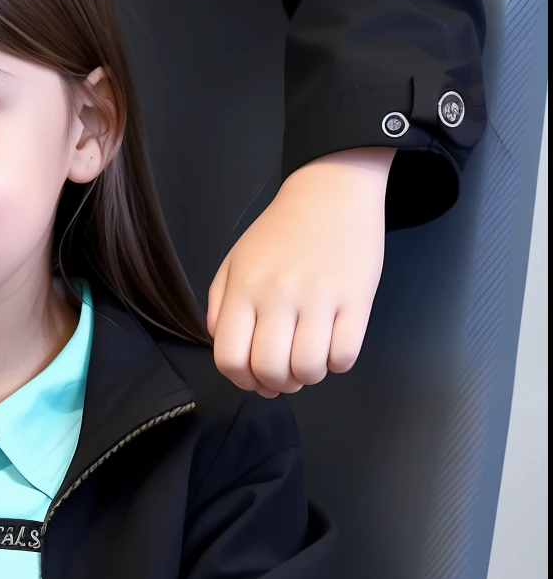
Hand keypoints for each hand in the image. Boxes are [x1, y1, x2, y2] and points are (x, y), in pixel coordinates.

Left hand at [208, 149, 390, 396]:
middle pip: (270, 370)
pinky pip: (346, 356)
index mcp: (244, 289)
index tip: (253, 377)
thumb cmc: (280, 232)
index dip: (241, 380)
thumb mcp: (235, 262)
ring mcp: (320, 299)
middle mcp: (278, 296)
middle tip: (285, 374)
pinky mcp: (358, 300)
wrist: (330, 193)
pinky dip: (339, 364)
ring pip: (309, 369)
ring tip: (309, 359)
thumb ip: (221, 308)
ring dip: (308, 377)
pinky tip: (334, 347)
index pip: (230, 359)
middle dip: (276, 384)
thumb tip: (226, 351)